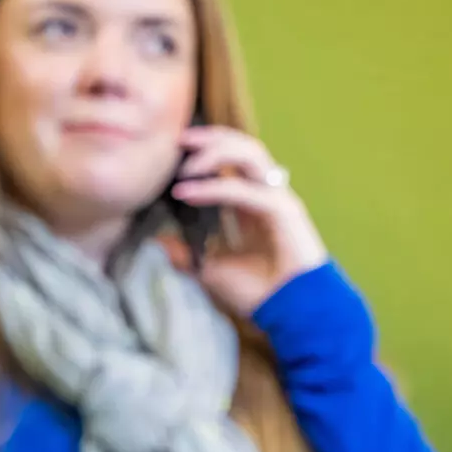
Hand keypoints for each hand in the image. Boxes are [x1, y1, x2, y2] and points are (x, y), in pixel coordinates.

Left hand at [164, 126, 328, 316]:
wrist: (292, 314)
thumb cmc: (261, 293)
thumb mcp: (212, 271)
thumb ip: (188, 254)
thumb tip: (159, 243)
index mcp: (254, 202)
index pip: (233, 159)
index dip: (206, 148)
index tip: (174, 150)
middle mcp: (268, 194)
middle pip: (244, 145)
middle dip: (211, 137)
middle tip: (179, 140)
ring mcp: (279, 198)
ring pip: (251, 154)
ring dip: (214, 152)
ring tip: (184, 165)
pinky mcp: (283, 210)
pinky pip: (244, 189)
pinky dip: (213, 187)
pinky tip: (186, 192)